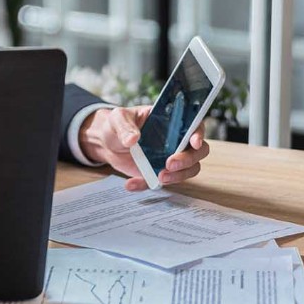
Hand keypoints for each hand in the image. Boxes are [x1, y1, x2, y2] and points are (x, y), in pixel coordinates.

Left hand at [78, 106, 209, 191]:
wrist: (105, 143)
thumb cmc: (116, 124)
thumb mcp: (117, 118)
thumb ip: (125, 126)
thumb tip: (133, 139)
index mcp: (170, 122)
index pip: (194, 126)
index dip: (198, 134)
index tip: (194, 143)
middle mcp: (175, 141)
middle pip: (197, 152)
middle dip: (187, 160)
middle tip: (169, 164)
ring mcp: (168, 158)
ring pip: (187, 170)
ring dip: (177, 176)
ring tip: (159, 177)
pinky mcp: (158, 172)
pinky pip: (160, 183)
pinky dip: (147, 185)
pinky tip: (131, 183)